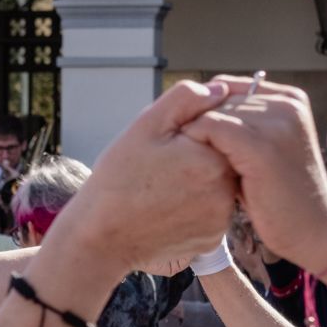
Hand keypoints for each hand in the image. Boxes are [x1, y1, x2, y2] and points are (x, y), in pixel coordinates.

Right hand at [42, 81, 236, 275]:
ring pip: (220, 185)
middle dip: (199, 155)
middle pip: (224, 157)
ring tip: (163, 188)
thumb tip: (221, 89)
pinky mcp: (213, 238)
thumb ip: (186, 99)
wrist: (100, 238)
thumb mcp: (145, 127)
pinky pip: (213, 211)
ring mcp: (221, 218)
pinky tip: (168, 207)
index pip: (221, 129)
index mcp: (213, 157)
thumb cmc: (117, 180)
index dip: (192, 131)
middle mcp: (226, 190)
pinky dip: (196, 206)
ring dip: (201, 180)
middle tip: (162, 168)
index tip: (166, 145)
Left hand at [180, 77, 326, 272]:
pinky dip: (195, 145)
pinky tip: (193, 167)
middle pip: (218, 98)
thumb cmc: (279, 195)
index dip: (202, 110)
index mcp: (289, 98)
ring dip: (195, 136)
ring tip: (191, 162)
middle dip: (196, 123)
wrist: (313, 230)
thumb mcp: (264, 148)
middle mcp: (286, 103)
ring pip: (212, 112)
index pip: (226, 86)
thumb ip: (241, 125)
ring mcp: (277, 123)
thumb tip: (195, 109)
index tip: (191, 139)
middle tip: (185, 153)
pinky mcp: (262, 147)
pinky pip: (211, 128)